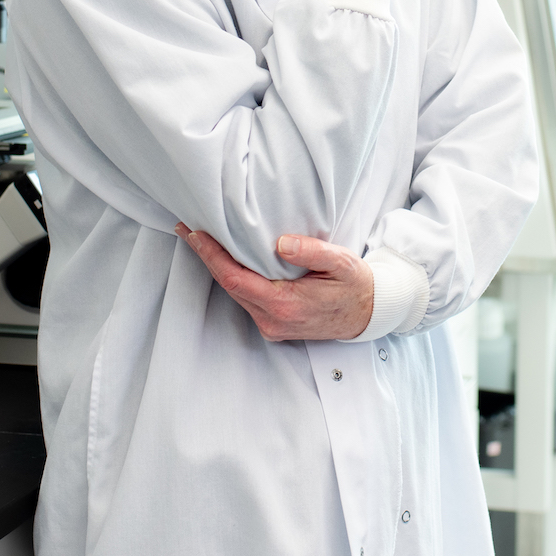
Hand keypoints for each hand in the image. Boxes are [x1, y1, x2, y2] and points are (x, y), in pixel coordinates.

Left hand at [177, 224, 374, 341]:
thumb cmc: (356, 286)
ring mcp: (272, 326)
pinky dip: (232, 278)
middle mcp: (273, 320)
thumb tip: (281, 242)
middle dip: (206, 257)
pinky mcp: (274, 325)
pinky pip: (246, 299)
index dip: (211, 257)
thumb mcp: (342, 263)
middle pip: (228, 286)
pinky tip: (226, 261)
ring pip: (235, 294)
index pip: (236, 279)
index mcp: (286, 305)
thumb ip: (312, 252)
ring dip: (217, 267)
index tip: (195, 235)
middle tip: (186, 229)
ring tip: (200, 241)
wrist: (369, 314)